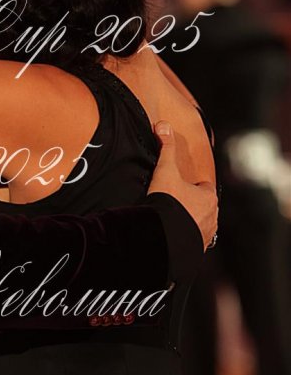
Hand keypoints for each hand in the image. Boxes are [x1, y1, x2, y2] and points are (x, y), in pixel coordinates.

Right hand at [147, 121, 217, 250]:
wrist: (164, 237)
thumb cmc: (169, 203)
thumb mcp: (165, 171)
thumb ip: (165, 148)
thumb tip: (163, 124)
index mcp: (209, 198)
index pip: (203, 187)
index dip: (190, 185)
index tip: (178, 186)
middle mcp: (212, 217)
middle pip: (201, 207)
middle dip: (189, 205)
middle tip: (171, 203)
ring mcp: (204, 236)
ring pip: (197, 225)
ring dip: (186, 223)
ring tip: (169, 221)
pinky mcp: (194, 250)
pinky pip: (189, 241)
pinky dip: (181, 238)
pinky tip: (168, 235)